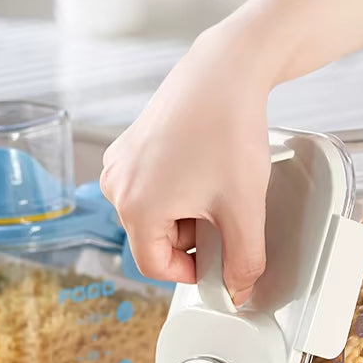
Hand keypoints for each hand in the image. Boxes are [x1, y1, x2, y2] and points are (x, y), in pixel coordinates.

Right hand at [99, 22, 272, 304]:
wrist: (225, 71)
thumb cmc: (228, 130)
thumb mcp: (244, 208)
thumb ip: (244, 261)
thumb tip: (239, 291)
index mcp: (137, 209)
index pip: (154, 266)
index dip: (189, 272)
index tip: (214, 263)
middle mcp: (118, 187)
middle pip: (152, 239)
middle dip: (189, 238)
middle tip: (222, 217)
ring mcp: (120, 164)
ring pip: (151, 213)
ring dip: (182, 213)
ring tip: (213, 188)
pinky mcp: (127, 147)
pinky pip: (147, 186)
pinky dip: (174, 189)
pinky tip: (200, 169)